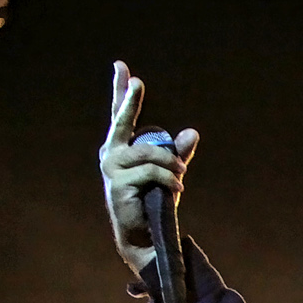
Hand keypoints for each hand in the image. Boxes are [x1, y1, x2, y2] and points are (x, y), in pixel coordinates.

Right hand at [98, 61, 199, 274]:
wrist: (144, 235)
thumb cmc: (153, 202)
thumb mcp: (168, 173)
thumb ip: (176, 152)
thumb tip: (192, 132)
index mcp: (120, 148)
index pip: (120, 115)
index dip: (120, 91)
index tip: (121, 67)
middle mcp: (111, 154)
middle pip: (122, 121)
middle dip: (130, 101)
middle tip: (137, 82)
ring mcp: (112, 169)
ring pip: (148, 153)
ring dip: (170, 163)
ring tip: (181, 174)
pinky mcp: (119, 184)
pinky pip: (151, 172)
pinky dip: (169, 178)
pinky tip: (177, 187)